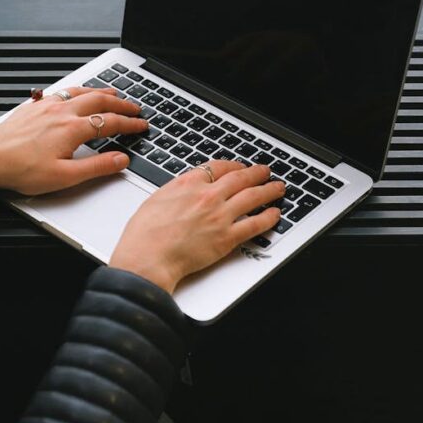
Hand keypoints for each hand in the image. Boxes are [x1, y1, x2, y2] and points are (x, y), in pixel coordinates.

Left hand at [0, 87, 147, 194]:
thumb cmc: (21, 169)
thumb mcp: (65, 177)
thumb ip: (97, 167)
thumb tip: (121, 160)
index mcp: (73, 129)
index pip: (111, 123)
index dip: (131, 124)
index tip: (142, 125)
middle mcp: (62, 112)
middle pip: (100, 101)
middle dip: (122, 104)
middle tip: (135, 108)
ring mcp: (48, 106)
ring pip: (82, 91)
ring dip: (102, 91)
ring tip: (115, 92)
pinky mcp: (35, 106)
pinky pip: (64, 91)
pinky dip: (80, 89)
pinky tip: (79, 93)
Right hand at [109, 161, 284, 293]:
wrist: (148, 257)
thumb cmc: (145, 234)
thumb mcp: (157, 199)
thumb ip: (177, 191)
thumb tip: (186, 189)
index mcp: (189, 183)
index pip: (219, 167)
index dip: (235, 166)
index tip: (240, 167)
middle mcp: (208, 196)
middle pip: (241, 178)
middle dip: (257, 173)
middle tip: (266, 172)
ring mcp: (220, 216)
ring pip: (253, 197)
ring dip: (269, 190)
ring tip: (278, 188)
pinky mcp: (227, 238)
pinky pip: (255, 224)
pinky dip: (269, 218)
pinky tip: (275, 214)